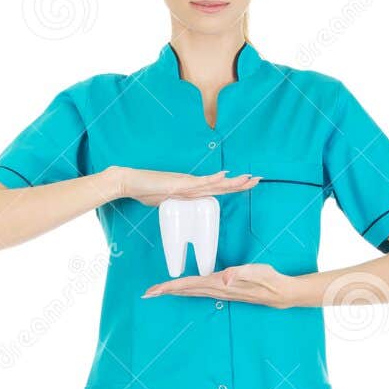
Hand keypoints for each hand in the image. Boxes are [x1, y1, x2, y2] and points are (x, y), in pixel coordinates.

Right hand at [112, 167, 259, 206]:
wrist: (130, 182)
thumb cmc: (145, 191)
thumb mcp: (166, 202)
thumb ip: (177, 205)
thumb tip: (182, 213)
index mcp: (191, 189)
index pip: (217, 188)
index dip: (233, 186)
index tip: (247, 184)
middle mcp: (192, 184)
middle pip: (221, 184)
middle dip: (240, 183)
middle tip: (258, 179)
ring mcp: (186, 183)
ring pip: (214, 183)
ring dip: (232, 182)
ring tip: (248, 178)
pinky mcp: (178, 184)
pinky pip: (198, 182)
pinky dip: (212, 179)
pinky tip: (223, 176)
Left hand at [143, 262, 296, 307]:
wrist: (279, 293)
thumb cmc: (268, 280)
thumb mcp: (256, 272)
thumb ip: (240, 273)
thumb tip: (226, 277)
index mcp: (218, 284)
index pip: (188, 284)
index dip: (170, 287)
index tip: (154, 291)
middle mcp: (215, 289)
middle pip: (185, 291)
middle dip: (165, 292)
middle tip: (146, 294)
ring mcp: (219, 292)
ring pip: (190, 292)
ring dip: (173, 292)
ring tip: (158, 292)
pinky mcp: (223, 290)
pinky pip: (198, 291)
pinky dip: (185, 290)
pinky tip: (181, 290)